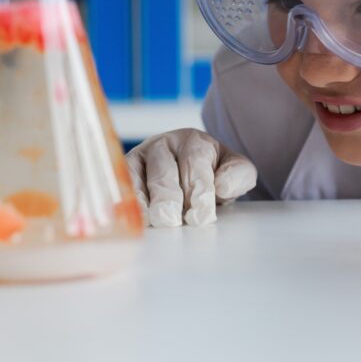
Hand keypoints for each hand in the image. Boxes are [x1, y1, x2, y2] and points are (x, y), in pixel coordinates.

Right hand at [125, 129, 256, 226]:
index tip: (201, 215)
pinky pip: (123, 183)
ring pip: (139, 174)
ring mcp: (141, 157)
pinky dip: (128, 199)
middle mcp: (164, 145)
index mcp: (195, 141)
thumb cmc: (213, 175)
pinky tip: (136, 216)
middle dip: (168, 195)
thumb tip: (223, 185)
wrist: (190, 175)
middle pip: (164, 168)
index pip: (195, 161)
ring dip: (145, 199)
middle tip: (171, 219)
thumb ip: (238, 175)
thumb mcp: (235, 171)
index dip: (199, 188)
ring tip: (153, 220)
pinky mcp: (124, 172)